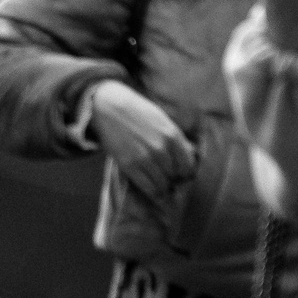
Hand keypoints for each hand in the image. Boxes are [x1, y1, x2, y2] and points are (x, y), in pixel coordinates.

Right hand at [87, 80, 196, 202]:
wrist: (108, 106)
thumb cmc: (136, 111)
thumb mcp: (162, 120)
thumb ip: (176, 138)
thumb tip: (189, 156)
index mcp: (172, 135)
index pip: (188, 165)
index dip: (185, 172)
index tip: (181, 173)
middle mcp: (161, 148)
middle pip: (175, 175)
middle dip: (173, 178)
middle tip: (167, 177)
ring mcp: (144, 158)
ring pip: (163, 184)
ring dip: (163, 186)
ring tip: (160, 183)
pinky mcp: (129, 165)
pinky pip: (148, 187)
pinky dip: (154, 192)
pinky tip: (154, 190)